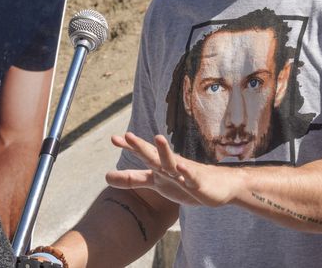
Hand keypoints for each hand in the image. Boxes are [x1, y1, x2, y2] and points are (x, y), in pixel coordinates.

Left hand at [106, 132, 240, 207]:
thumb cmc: (181, 181)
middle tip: (128, 135)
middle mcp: (170, 164)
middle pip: (153, 154)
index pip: (142, 153)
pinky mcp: (198, 183)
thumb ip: (131, 179)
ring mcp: (184, 172)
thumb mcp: (154, 182)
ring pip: (172, 162)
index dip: (129, 146)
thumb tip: (105, 177)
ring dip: (164, 151)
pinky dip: (187, 172)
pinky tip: (181, 167)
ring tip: (157, 138)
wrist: (216, 186)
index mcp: (159, 164)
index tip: (114, 139)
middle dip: (141, 146)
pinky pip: (192, 177)